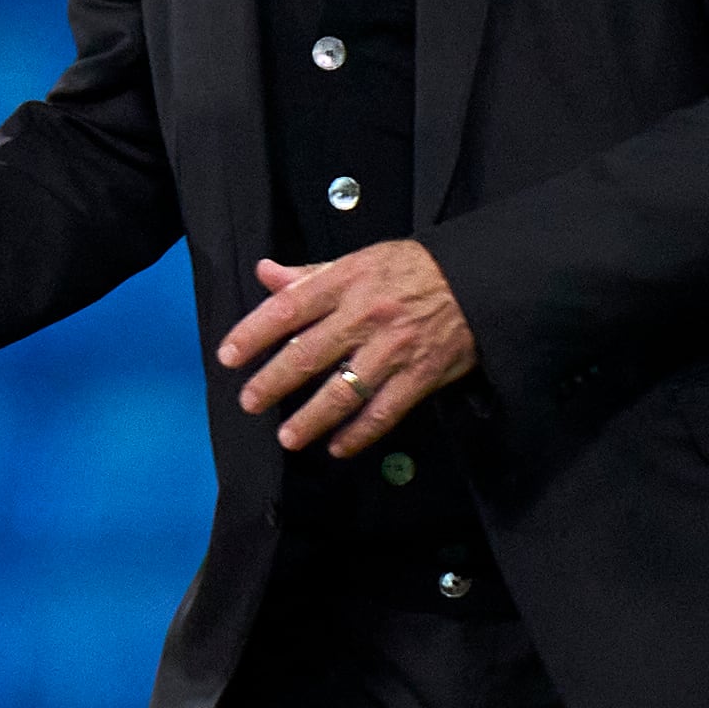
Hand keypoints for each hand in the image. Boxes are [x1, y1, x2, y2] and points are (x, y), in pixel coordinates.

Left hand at [215, 240, 475, 456]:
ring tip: (287, 437)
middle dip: (273, 382)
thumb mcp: (360, 260)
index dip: (253, 333)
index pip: (288, 309)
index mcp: (346, 282)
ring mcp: (393, 350)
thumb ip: (310, 274)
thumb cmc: (412, 270)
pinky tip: (337, 447)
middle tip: (249, 402)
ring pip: (344, 392)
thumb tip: (266, 273)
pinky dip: (358, 434)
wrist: (479, 282)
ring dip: (311, 418)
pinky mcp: (420, 377)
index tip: (228, 355)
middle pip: (308, 355)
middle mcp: (366, 316)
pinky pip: (383, 413)